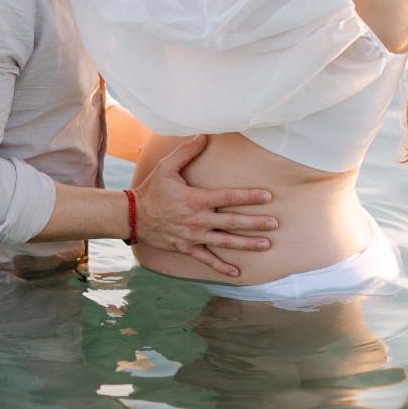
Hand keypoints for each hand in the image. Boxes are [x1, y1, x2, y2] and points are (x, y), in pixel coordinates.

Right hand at [131, 135, 277, 278]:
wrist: (132, 216)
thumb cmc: (152, 190)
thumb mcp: (166, 167)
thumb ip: (186, 152)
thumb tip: (203, 135)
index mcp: (197, 199)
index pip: (229, 197)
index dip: (249, 196)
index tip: (268, 196)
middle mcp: (198, 219)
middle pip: (233, 222)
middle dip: (256, 223)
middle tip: (275, 223)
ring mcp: (193, 236)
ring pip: (225, 242)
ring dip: (247, 244)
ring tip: (266, 244)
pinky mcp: (187, 248)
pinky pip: (207, 259)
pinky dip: (222, 267)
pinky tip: (238, 273)